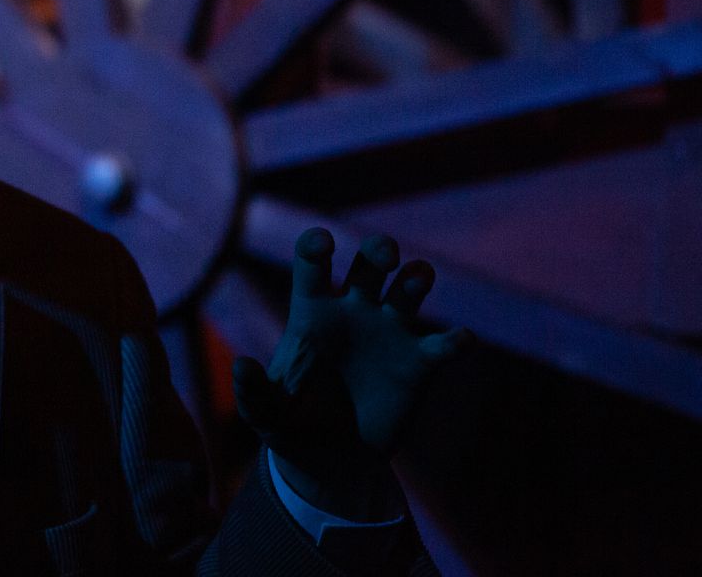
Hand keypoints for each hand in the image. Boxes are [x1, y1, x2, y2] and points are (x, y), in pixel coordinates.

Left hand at [230, 228, 469, 520]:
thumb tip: (241, 364)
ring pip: (409, 288)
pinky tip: (460, 340)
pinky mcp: (418, 364)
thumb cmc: (290, 423)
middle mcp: (354, 311)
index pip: (312, 263)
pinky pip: (443, 345)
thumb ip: (253, 390)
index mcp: (312, 312)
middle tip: (386, 256)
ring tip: (415, 279)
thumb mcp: (265, 411)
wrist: (331, 459)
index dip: (316, 245)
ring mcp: (389, 333)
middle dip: (380, 249)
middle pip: (370, 262)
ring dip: (416, 277)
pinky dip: (455, 340)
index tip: (323, 242)